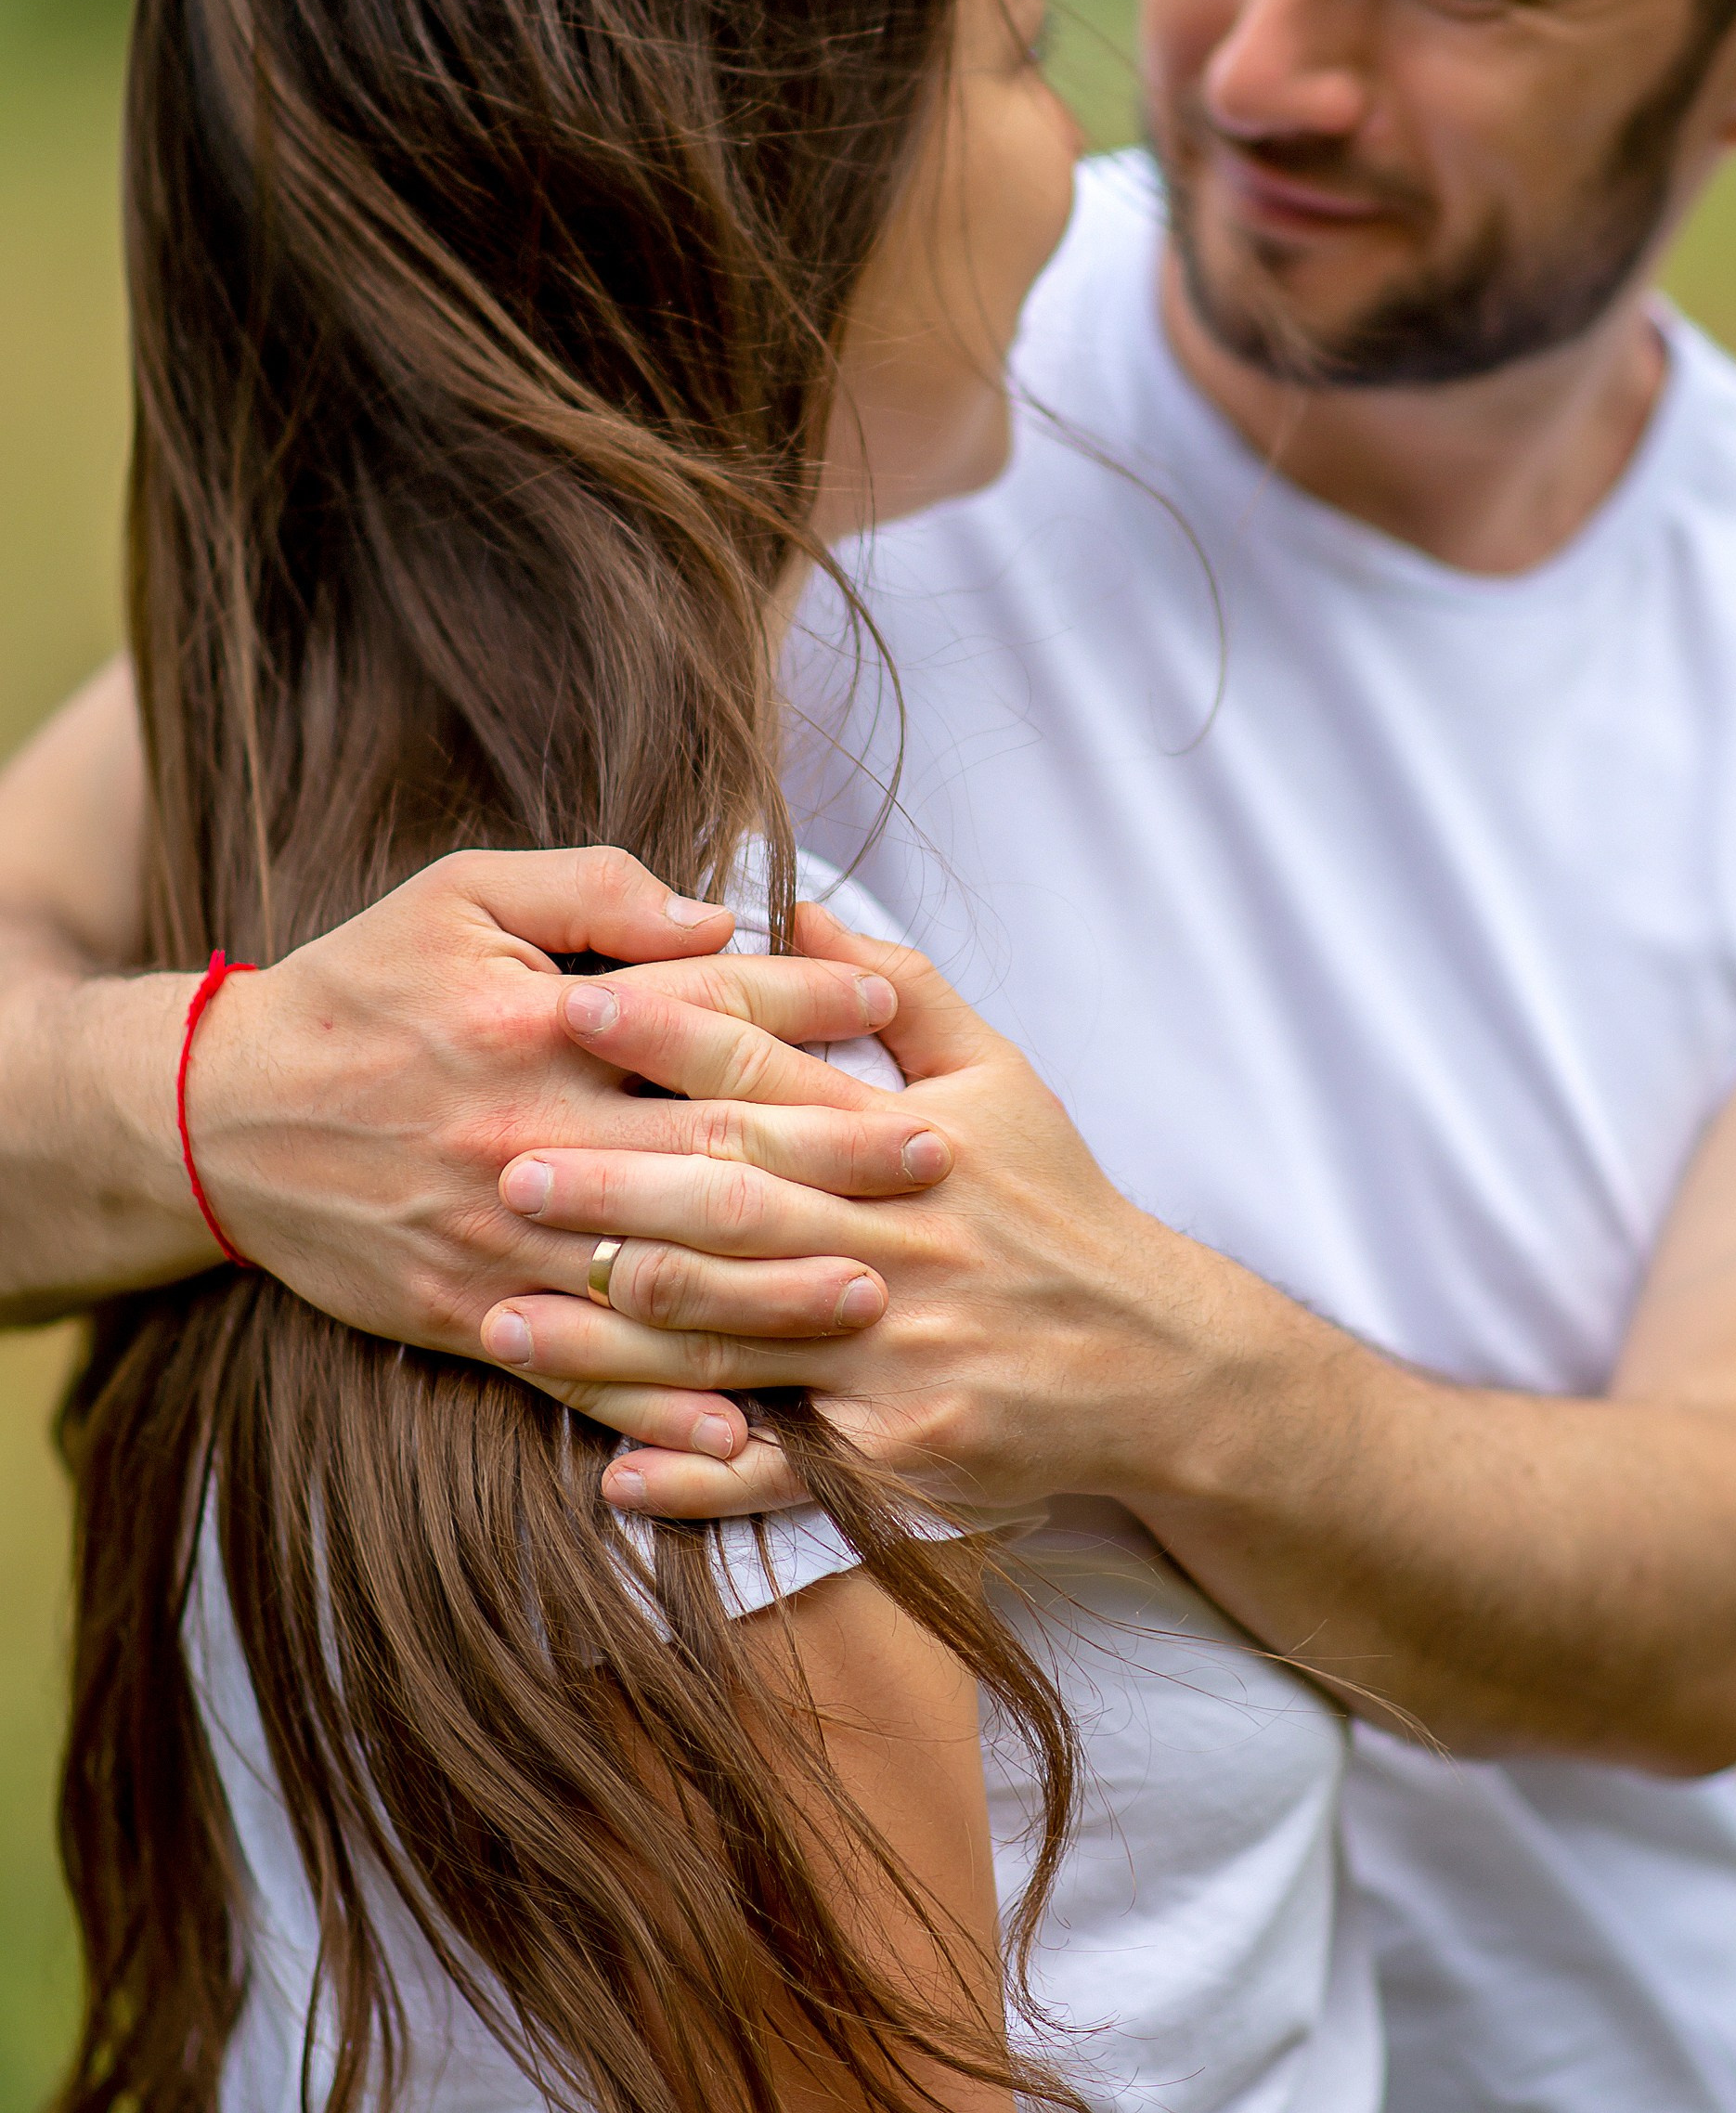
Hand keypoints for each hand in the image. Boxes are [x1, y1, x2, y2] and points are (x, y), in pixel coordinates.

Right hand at [188, 850, 937, 1383]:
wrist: (218, 1114)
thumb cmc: (360, 983)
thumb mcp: (464, 891)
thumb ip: (595, 891)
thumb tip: (715, 913)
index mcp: (534, 1017)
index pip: (697, 1007)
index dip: (800, 998)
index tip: (889, 998)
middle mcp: (524, 1133)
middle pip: (705, 1149)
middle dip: (829, 1155)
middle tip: (935, 1159)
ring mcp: (496, 1237)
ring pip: (657, 1273)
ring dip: (772, 1289)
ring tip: (877, 1291)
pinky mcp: (463, 1312)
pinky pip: (575, 1370)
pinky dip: (657, 1405)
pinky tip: (740, 1427)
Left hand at [480, 905, 1246, 1517]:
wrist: (1157, 1363)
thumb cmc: (1058, 1207)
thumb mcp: (1002, 1078)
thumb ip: (902, 988)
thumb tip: (800, 904)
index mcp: (908, 1142)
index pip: (769, 1075)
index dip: (669, 1035)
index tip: (575, 1003)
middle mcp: (894, 1242)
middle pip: (731, 1205)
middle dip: (612, 1186)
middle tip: (504, 1165)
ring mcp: (891, 1356)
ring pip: (731, 1340)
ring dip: (611, 1336)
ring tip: (503, 1319)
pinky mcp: (895, 1453)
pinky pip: (778, 1473)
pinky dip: (694, 1476)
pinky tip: (610, 1474)